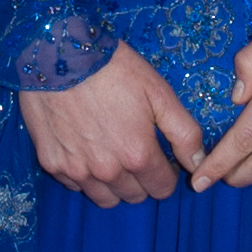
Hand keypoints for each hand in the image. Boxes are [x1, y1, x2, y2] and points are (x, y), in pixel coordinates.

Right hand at [19, 43, 202, 206]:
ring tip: (111, 153)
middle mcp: (107, 171)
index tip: (160, 156)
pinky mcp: (51, 164)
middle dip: (141, 180)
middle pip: (135, 197)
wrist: (58, 52)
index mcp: (137, 155)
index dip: (166, 173)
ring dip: (113, 184)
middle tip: (135, 150)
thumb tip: (200, 165)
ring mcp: (76, 170)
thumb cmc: (113, 69)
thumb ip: (185, 134)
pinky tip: (85, 148)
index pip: (162, 189)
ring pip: (105, 198)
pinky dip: (84, 175)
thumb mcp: (159, 94)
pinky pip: (75, 186)